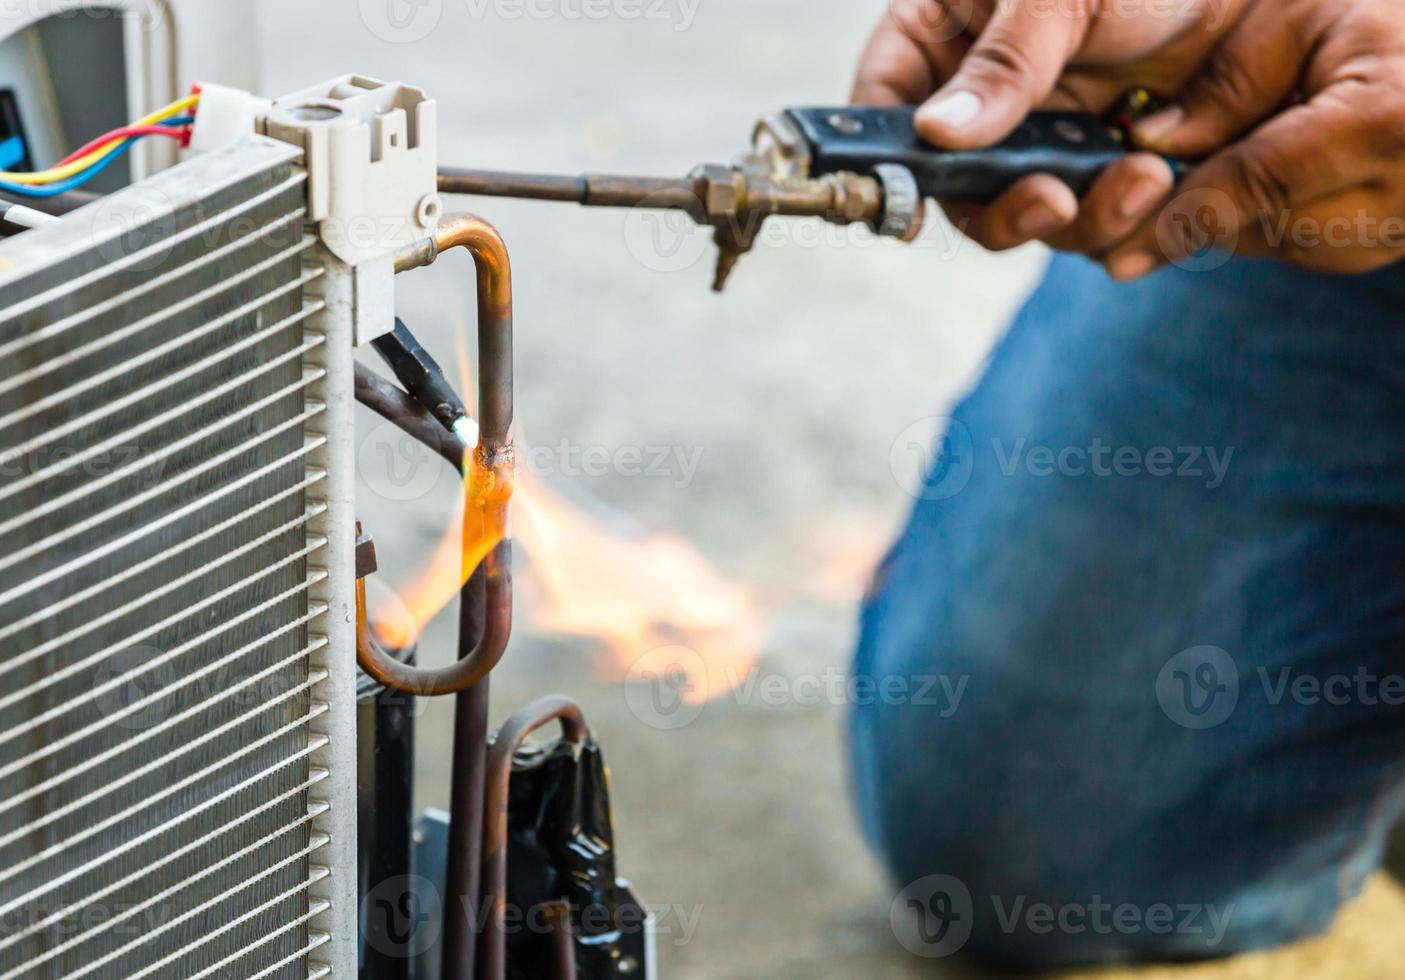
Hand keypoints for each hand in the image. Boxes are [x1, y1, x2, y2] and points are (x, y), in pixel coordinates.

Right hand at [852, 0, 1244, 253]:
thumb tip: (937, 133)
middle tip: (1051, 203)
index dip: (885, 163)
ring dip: (1077, 215)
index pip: (882, 106)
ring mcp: (1032, 135)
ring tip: (1141, 180)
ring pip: (1019, 210)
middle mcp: (976, 94)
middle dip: (1002, 206)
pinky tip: (1157, 182)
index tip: (914, 209)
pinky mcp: (1091, 165)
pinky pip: (1086, 215)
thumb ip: (1004, 62)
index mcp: (939, 33)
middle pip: (950, 184)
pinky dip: (1118, 212)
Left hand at [1109, 0, 1404, 277]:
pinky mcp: (1388, 243)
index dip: (1175, 218)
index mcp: (1380, 124)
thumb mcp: (1306, 14)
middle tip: (1125, 205)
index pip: (1252, 185)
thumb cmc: (1392, 17)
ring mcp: (1399, 228)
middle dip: (1186, 217)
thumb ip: (1229, 81)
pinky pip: (1301, 243)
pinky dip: (1262, 217)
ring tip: (1196, 172)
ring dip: (1223, 216)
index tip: (1116, 250)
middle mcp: (1400, 192)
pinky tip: (1249, 179)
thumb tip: (1148, 143)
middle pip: (1255, 228)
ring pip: (1272, 244)